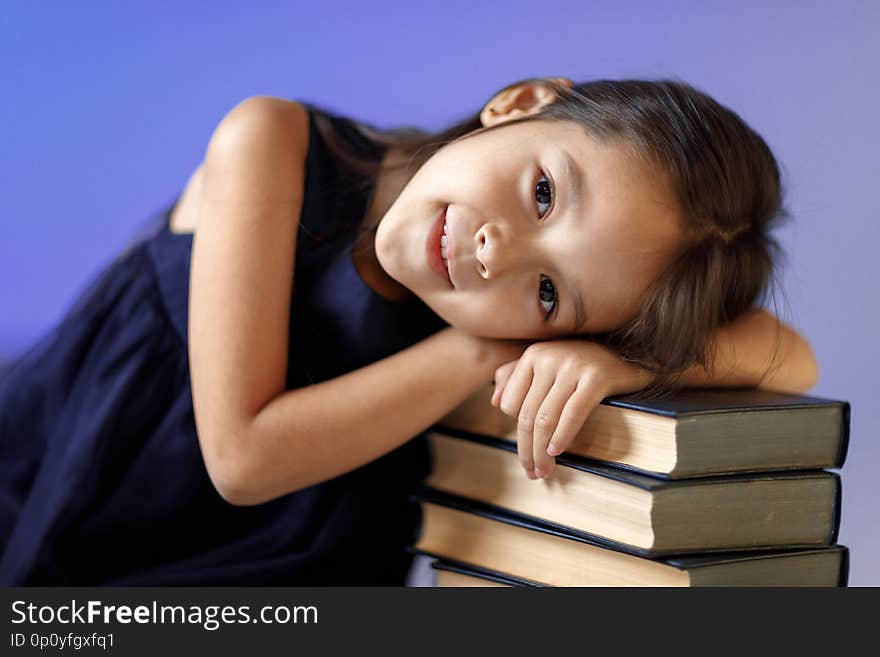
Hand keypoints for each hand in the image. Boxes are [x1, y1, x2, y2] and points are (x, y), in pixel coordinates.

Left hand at [490, 339, 653, 479]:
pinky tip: (558, 451)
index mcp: (533, 355)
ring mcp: (572, 366)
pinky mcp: (597, 378)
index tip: (526, 455)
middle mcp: (548, 357)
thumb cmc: (585, 363)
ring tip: (545, 472)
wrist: (633, 353)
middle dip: (527, 450)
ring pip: (545, 418)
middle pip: (527, 415)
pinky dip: (562, 435)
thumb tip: (494, 401)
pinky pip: (572, 413)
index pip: (509, 404)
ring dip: (542, 452)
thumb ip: (517, 375)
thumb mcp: (548, 363)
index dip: (516, 433)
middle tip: (533, 474)